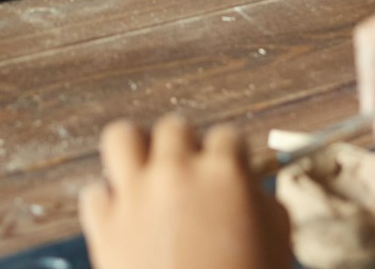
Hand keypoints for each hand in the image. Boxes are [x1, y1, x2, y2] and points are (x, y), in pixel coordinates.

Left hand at [80, 116, 290, 268]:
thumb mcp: (279, 245)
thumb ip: (266, 207)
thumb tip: (250, 190)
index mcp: (224, 174)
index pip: (227, 137)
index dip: (229, 158)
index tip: (226, 173)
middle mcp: (176, 174)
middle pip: (174, 128)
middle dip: (184, 150)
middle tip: (189, 178)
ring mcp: (135, 196)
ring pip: (121, 137)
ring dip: (135, 152)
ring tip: (146, 174)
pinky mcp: (104, 225)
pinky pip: (95, 193)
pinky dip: (107, 203)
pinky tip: (123, 219)